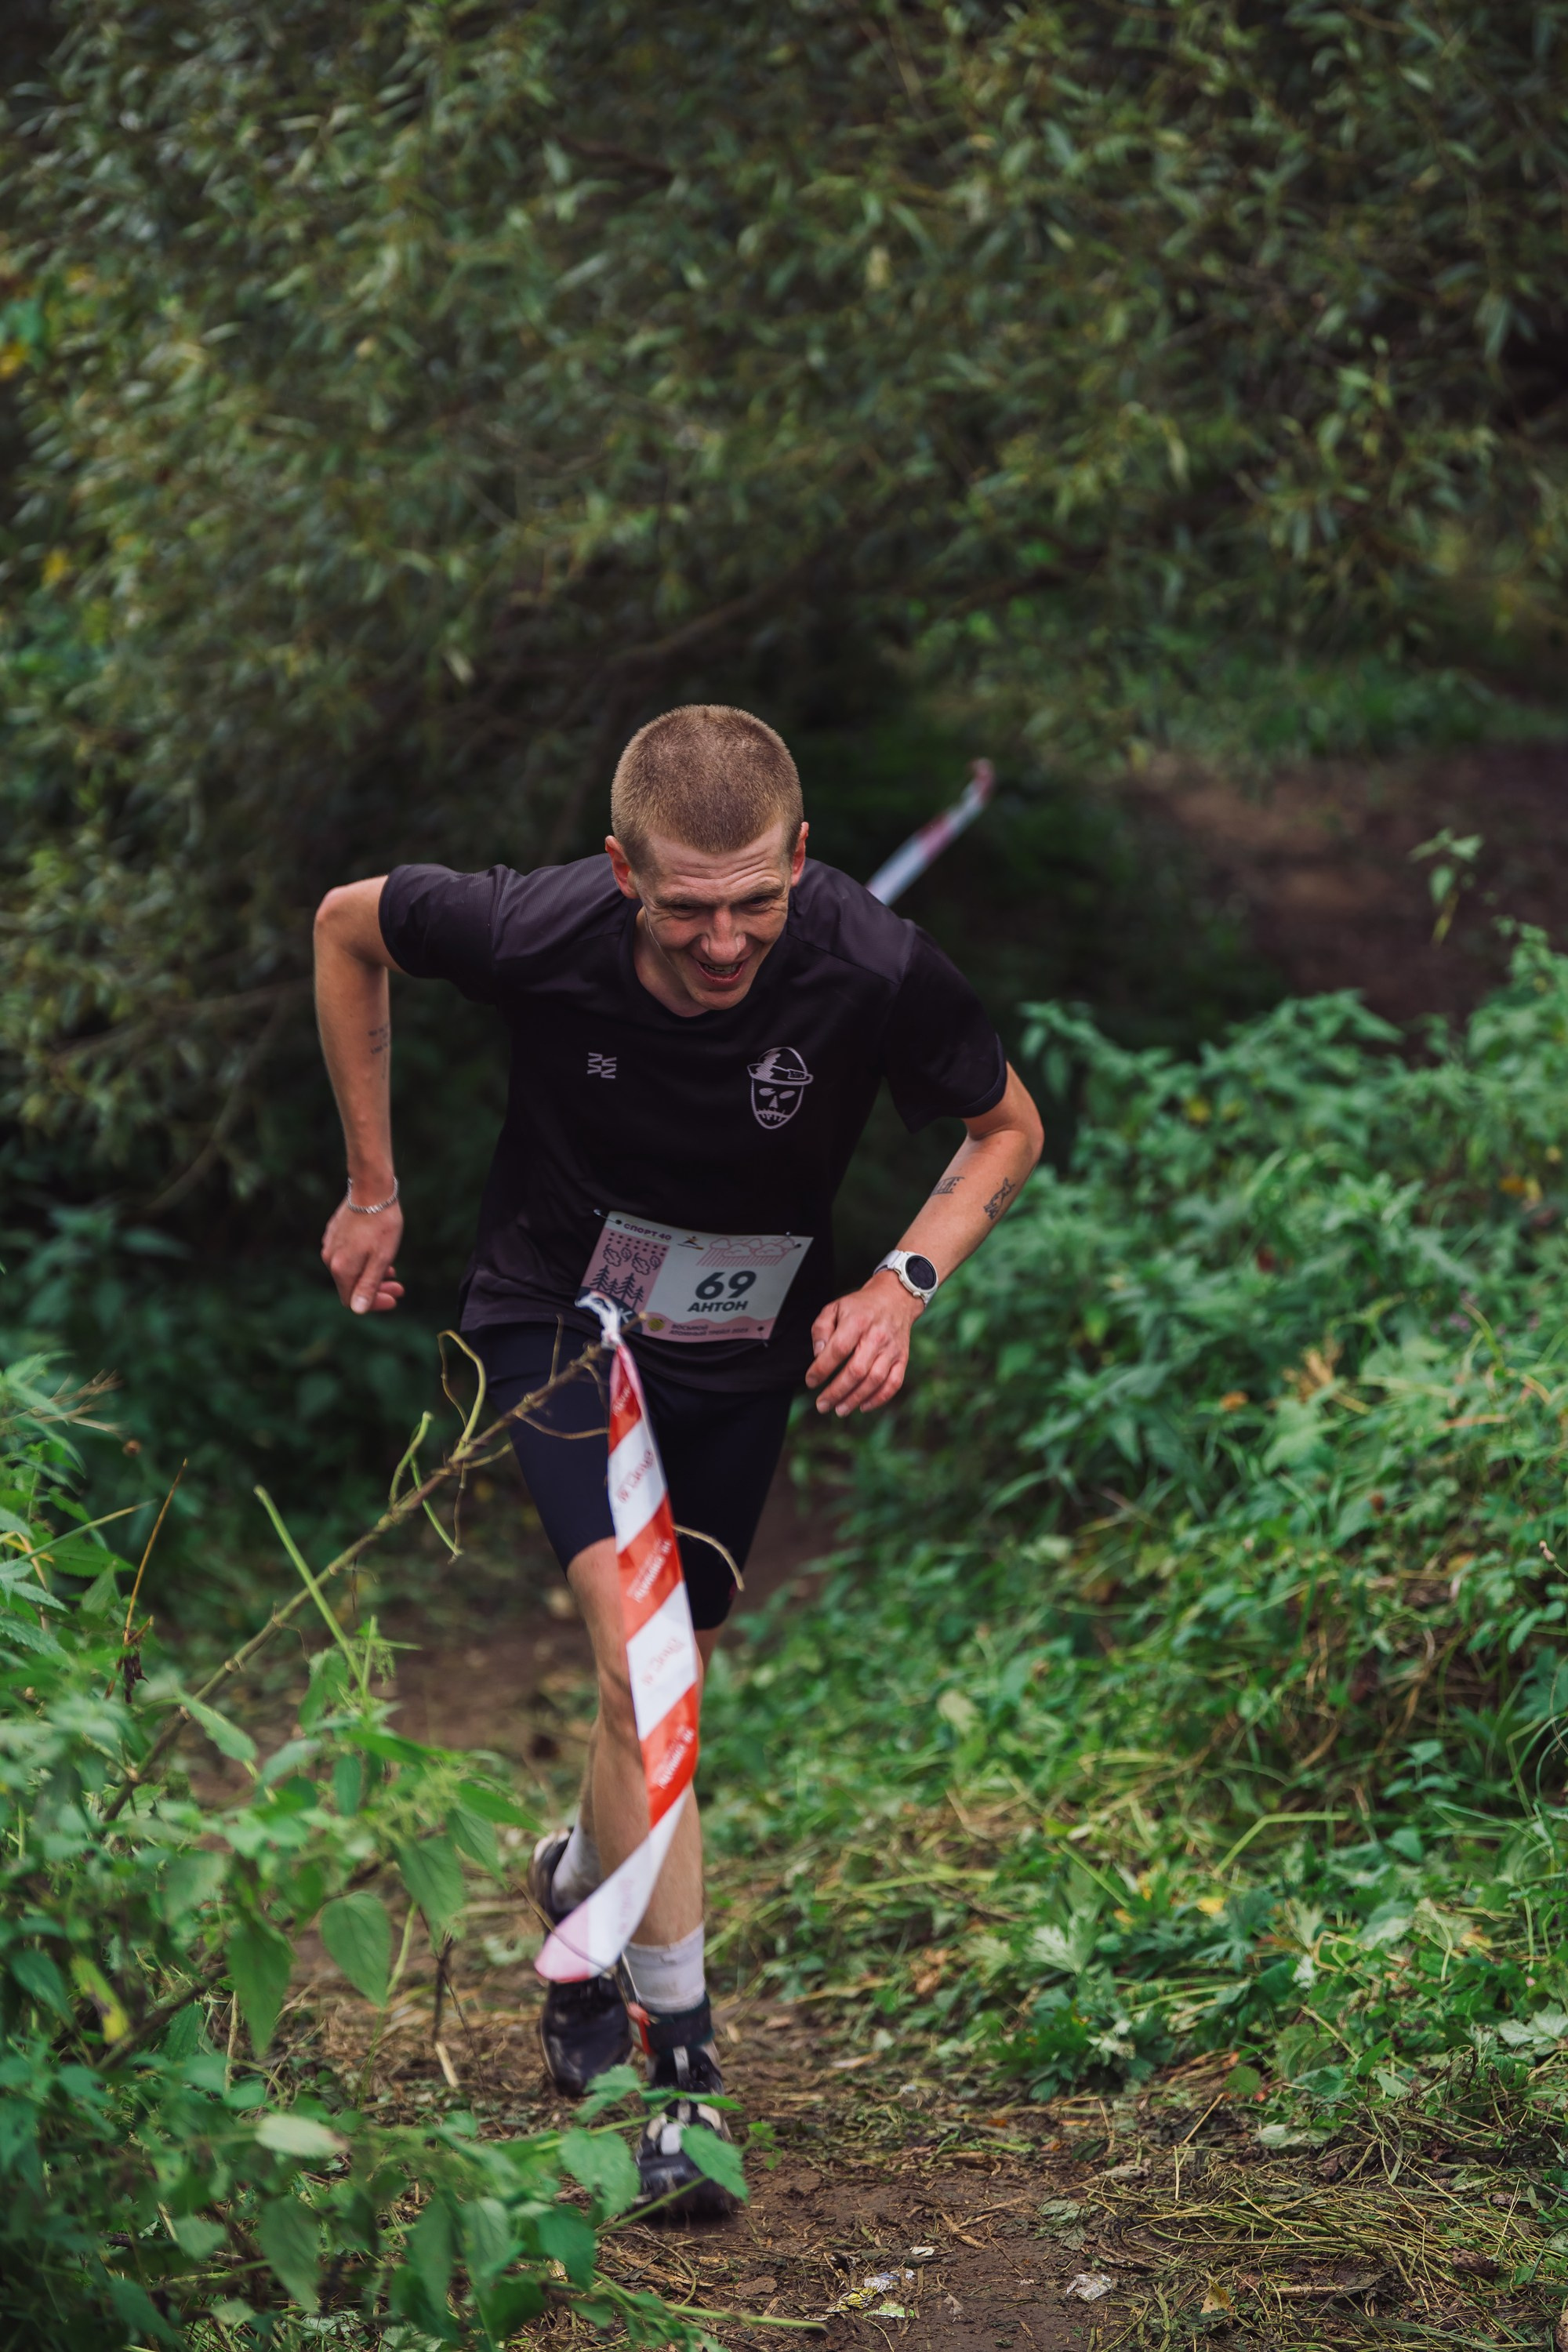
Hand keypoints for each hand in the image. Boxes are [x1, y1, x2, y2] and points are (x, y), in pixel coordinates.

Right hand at [320, 1193, 404, 1314]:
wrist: (371, 1189)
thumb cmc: (381, 1225)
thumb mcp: (381, 1259)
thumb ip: (368, 1286)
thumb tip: (357, 1310)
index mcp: (340, 1268)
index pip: (352, 1301)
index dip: (374, 1304)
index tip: (394, 1299)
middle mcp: (330, 1259)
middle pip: (351, 1286)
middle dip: (377, 1290)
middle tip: (400, 1288)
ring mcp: (330, 1245)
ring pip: (350, 1270)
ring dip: (372, 1275)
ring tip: (393, 1271)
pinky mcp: (334, 1234)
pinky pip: (348, 1256)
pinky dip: (364, 1261)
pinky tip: (380, 1256)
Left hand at [806, 1272, 920, 1415]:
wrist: (895, 1298)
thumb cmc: (860, 1307)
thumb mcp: (835, 1308)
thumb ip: (821, 1329)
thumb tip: (818, 1355)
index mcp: (857, 1322)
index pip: (838, 1350)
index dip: (822, 1369)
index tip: (811, 1382)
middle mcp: (876, 1337)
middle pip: (856, 1370)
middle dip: (836, 1392)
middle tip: (822, 1405)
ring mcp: (891, 1349)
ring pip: (874, 1381)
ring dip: (855, 1399)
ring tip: (839, 1410)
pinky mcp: (902, 1358)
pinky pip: (893, 1383)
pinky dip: (879, 1399)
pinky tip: (863, 1406)